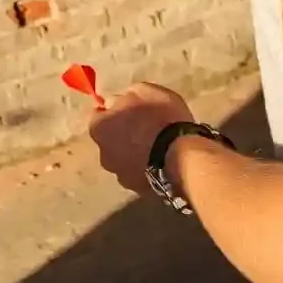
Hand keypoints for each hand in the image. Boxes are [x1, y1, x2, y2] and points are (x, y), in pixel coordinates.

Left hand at [88, 81, 193, 195]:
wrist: (184, 158)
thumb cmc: (161, 118)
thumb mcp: (144, 91)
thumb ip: (124, 97)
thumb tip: (113, 104)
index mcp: (99, 128)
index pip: (98, 116)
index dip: (113, 110)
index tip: (128, 109)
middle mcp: (104, 156)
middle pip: (110, 141)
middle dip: (122, 135)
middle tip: (144, 128)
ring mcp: (121, 177)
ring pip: (124, 161)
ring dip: (134, 154)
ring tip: (157, 147)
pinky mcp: (139, 191)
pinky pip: (140, 175)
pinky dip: (147, 168)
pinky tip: (163, 162)